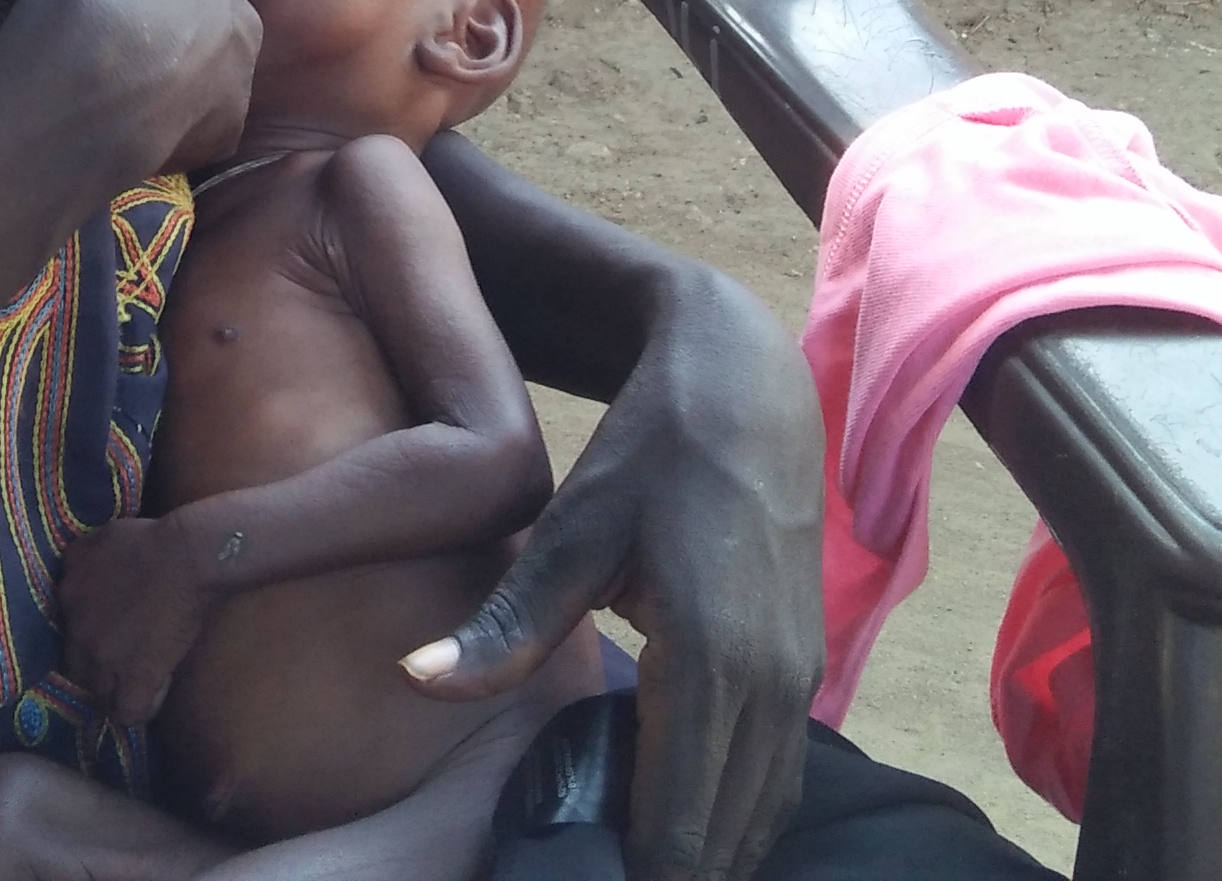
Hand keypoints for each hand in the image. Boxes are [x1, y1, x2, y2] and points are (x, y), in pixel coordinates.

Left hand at [55, 514, 215, 725]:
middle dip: (100, 669)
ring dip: (120, 690)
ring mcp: (102, 660)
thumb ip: (80, 560)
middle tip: (129, 659)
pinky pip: (128, 712)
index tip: (113, 634)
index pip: (67, 633)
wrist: (186, 556)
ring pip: (100, 695)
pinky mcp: (132, 678)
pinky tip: (157, 688)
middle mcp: (76, 633)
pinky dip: (143, 707)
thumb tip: (74, 571)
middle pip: (78, 670)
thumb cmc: (151, 540)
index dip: (91, 637)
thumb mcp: (101, 538)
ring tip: (145, 678)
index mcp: (67, 597)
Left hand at [402, 274, 823, 880]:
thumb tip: (415, 679)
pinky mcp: (806, 668)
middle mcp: (772, 687)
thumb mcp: (570, 531)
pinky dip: (727, 807)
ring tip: (619, 848)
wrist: (745, 388)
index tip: (565, 868)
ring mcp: (801, 680)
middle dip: (660, 866)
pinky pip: (773, 776)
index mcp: (710, 662)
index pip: (678, 828)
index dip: (626, 869)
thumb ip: (505, 624)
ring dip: (698, 843)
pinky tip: (666, 803)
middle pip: (723, 841)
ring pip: (759, 815)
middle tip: (583, 862)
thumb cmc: (649, 453)